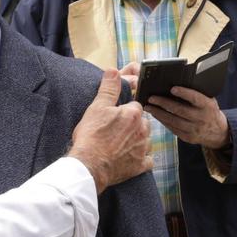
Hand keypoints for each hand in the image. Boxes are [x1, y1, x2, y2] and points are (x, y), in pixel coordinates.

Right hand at [69, 70, 152, 190]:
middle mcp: (142, 130)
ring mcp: (143, 149)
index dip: (124, 110)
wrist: (89, 165)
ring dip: (138, 140)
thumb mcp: (96, 107)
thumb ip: (108, 88)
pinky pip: (148, 160)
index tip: (114, 116)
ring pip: (146, 139)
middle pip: (143, 122)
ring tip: (121, 143)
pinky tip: (131, 158)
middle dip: (133, 124)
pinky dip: (142, 158)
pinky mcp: (140, 165)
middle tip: (116, 130)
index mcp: (133, 114)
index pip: (135, 106)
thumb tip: (113, 71)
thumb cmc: (91, 136)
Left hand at [143, 86, 230, 149]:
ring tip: (149, 106)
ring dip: (159, 113)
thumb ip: (197, 94)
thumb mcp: (209, 101)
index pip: (195, 98)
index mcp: (208, 106)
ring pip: (173, 121)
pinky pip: (172, 128)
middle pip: (180, 110)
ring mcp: (194, 129)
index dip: (184, 93)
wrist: (218, 132)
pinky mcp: (187, 137)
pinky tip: (156, 115)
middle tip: (151, 98)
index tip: (172, 88)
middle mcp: (201, 118)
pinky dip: (163, 121)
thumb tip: (178, 84)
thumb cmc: (209, 111)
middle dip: (163, 103)